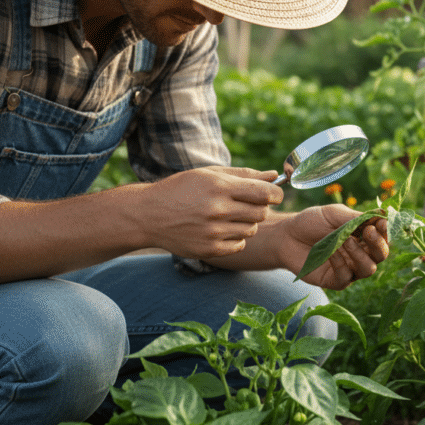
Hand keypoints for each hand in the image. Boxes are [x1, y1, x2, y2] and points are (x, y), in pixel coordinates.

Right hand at [133, 166, 282, 258]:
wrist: (148, 215)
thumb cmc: (182, 189)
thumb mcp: (209, 175)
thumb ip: (244, 175)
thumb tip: (275, 175)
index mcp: (219, 187)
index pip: (265, 193)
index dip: (276, 194)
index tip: (274, 195)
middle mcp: (217, 210)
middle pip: (261, 213)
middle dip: (259, 208)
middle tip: (246, 204)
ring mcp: (213, 232)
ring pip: (252, 229)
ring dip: (247, 223)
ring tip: (229, 216)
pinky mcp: (210, 249)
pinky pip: (240, 244)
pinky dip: (236, 238)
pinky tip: (221, 230)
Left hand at [277, 204, 388, 289]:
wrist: (286, 236)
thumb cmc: (311, 222)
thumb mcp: (334, 214)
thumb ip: (356, 217)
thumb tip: (382, 213)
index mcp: (363, 237)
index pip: (383, 237)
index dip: (386, 231)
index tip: (381, 222)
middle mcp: (360, 254)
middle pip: (381, 255)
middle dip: (378, 244)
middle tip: (368, 231)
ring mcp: (349, 269)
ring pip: (368, 269)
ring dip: (360, 254)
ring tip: (346, 241)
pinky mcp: (335, 281)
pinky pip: (346, 277)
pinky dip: (341, 264)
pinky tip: (332, 252)